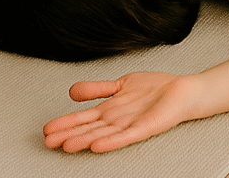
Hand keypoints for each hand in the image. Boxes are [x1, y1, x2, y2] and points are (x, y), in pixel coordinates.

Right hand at [43, 71, 203, 152]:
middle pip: (89, 127)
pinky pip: (126, 135)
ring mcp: (130, 124)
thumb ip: (97, 88)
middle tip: (49, 142)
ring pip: (103, 134)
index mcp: (110, 109)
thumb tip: (72, 91)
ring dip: (85, 140)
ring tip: (67, 145)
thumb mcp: (120, 83)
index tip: (47, 130)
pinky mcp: (145, 127)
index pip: (83, 117)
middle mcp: (117, 119)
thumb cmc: (153, 90)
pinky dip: (111, 141)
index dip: (65, 123)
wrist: (182, 91)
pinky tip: (98, 146)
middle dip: (69, 134)